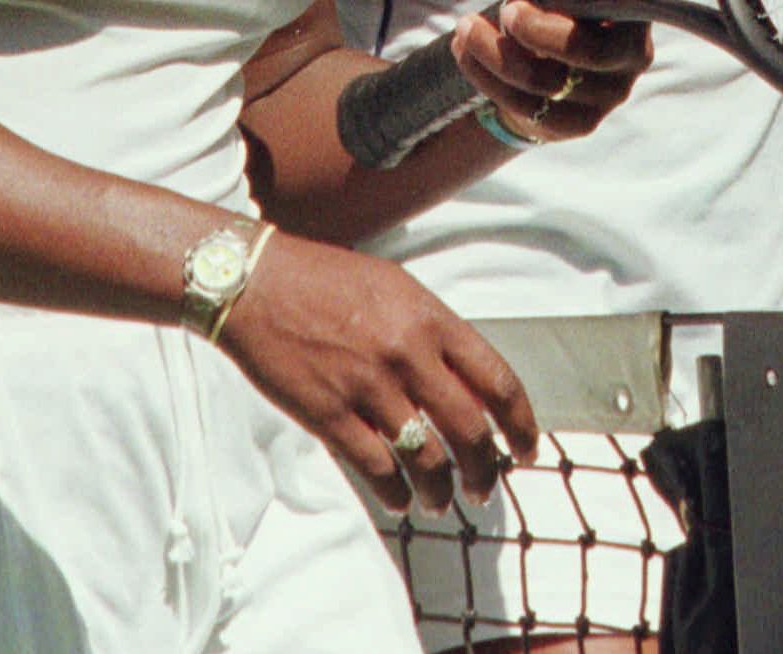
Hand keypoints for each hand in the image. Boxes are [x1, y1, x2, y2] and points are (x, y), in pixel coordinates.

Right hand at [221, 230, 536, 514]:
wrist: (256, 282)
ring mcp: (368, 386)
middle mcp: (407, 353)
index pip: (498, 381)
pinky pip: (378, 471)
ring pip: (427, 460)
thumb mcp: (395, 288)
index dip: (522, 425)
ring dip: (440, 491)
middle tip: (484, 488)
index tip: (526, 450)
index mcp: (430, 318)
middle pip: (470, 432)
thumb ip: (433, 333)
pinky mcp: (330, 415)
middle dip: (485, 471)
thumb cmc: (326, 280)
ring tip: (439, 501)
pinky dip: (396, 495)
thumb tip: (468, 385)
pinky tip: (400, 499)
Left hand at [452, 0, 653, 143]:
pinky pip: (528, 106)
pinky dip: (487, 76)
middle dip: (539, 31)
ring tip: (467, 29)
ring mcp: (610, 92)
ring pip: (550, 81)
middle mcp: (632, 50)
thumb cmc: (547, 9)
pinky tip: (466, 53)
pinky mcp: (580, 123)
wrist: (535, 69)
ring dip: (496, 53)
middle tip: (507, 11)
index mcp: (630, 2)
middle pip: (592, 49)